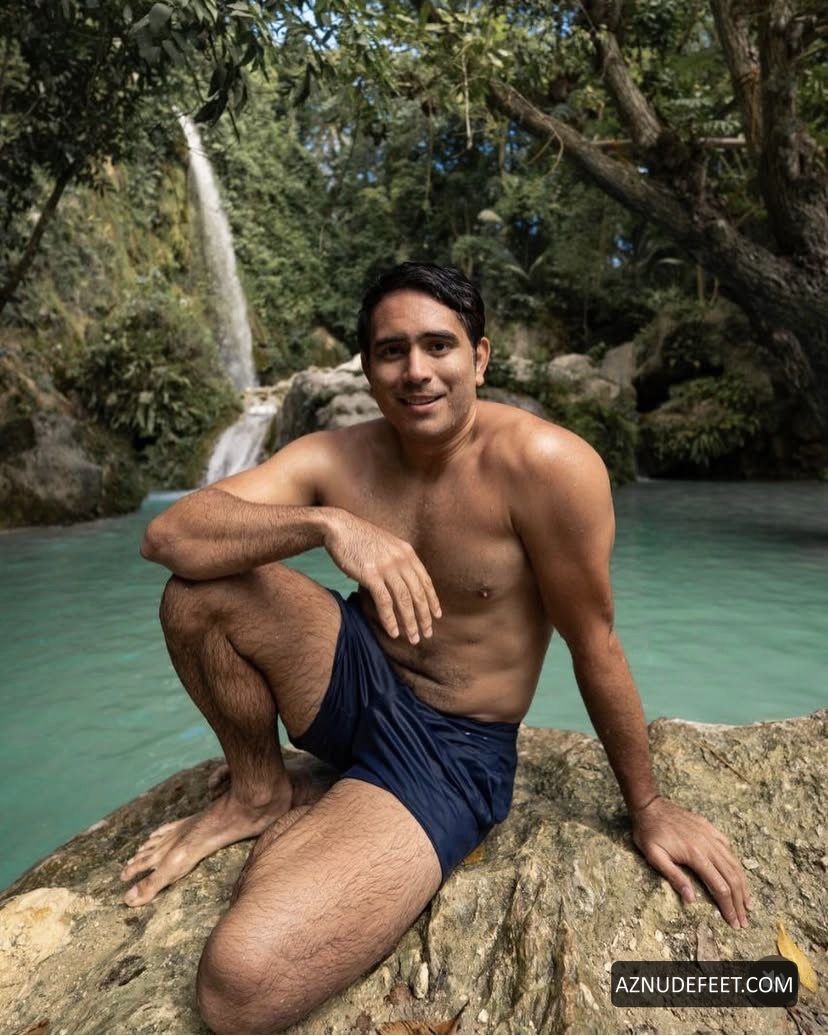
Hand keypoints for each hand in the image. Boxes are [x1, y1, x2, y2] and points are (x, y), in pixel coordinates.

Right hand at [323, 511, 441, 642]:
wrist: (339, 527)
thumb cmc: (360, 539)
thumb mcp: (387, 546)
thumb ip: (398, 561)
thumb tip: (404, 582)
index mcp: (407, 552)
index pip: (426, 581)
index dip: (433, 600)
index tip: (436, 616)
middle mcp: (401, 560)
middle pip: (418, 593)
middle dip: (424, 616)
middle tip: (427, 634)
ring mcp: (387, 567)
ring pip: (404, 600)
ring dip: (410, 622)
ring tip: (412, 638)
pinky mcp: (371, 575)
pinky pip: (385, 602)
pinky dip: (390, 619)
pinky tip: (393, 632)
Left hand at [631, 796, 752, 928]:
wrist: (649, 805)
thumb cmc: (648, 833)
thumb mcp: (654, 856)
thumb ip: (674, 876)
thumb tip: (691, 899)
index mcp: (695, 855)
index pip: (720, 887)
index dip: (728, 906)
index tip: (734, 923)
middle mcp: (708, 845)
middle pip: (731, 877)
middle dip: (739, 901)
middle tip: (744, 921)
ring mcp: (710, 835)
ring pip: (734, 863)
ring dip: (743, 885)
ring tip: (748, 903)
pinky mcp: (709, 828)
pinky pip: (728, 847)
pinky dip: (736, 864)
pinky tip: (738, 874)